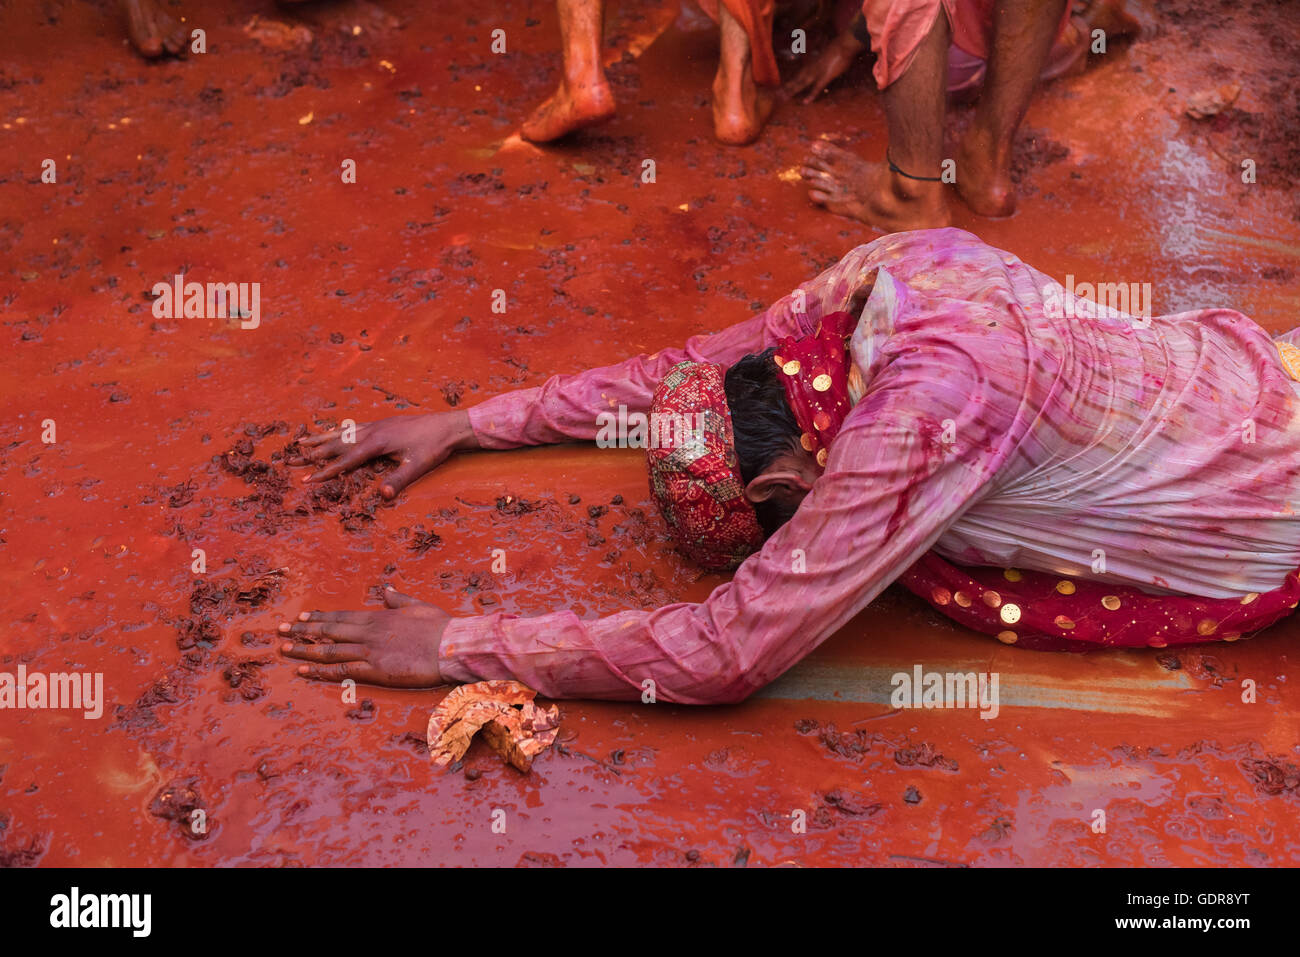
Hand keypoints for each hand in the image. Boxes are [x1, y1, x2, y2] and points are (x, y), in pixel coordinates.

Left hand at [279, 587, 450, 687]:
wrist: (450, 646)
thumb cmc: (439, 627)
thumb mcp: (419, 606)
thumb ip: (399, 599)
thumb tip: (387, 589)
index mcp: (378, 616)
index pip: (341, 616)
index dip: (319, 617)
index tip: (302, 617)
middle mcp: (368, 632)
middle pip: (328, 631)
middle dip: (302, 631)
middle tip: (280, 631)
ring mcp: (368, 651)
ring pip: (328, 650)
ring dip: (304, 650)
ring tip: (284, 650)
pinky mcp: (374, 670)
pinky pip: (341, 670)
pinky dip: (320, 671)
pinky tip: (303, 671)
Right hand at [294, 410, 477, 498]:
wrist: (448, 426)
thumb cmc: (434, 447)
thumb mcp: (417, 466)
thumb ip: (398, 481)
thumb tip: (382, 495)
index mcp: (377, 443)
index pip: (345, 460)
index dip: (325, 471)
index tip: (306, 480)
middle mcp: (371, 431)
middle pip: (335, 444)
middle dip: (312, 454)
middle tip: (289, 462)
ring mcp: (375, 425)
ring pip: (341, 433)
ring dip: (319, 438)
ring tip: (299, 442)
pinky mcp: (381, 423)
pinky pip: (351, 427)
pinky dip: (337, 431)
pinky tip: (331, 433)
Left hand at [782, 32, 865, 104]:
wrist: (845, 43)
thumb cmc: (840, 48)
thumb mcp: (830, 56)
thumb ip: (825, 61)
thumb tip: (825, 65)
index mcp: (813, 63)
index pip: (799, 74)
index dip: (791, 81)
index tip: (783, 87)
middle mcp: (812, 68)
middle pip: (797, 79)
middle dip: (787, 88)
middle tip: (776, 95)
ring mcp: (818, 72)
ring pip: (802, 84)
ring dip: (792, 91)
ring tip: (783, 98)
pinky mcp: (826, 76)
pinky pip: (817, 88)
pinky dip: (811, 95)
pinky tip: (805, 102)